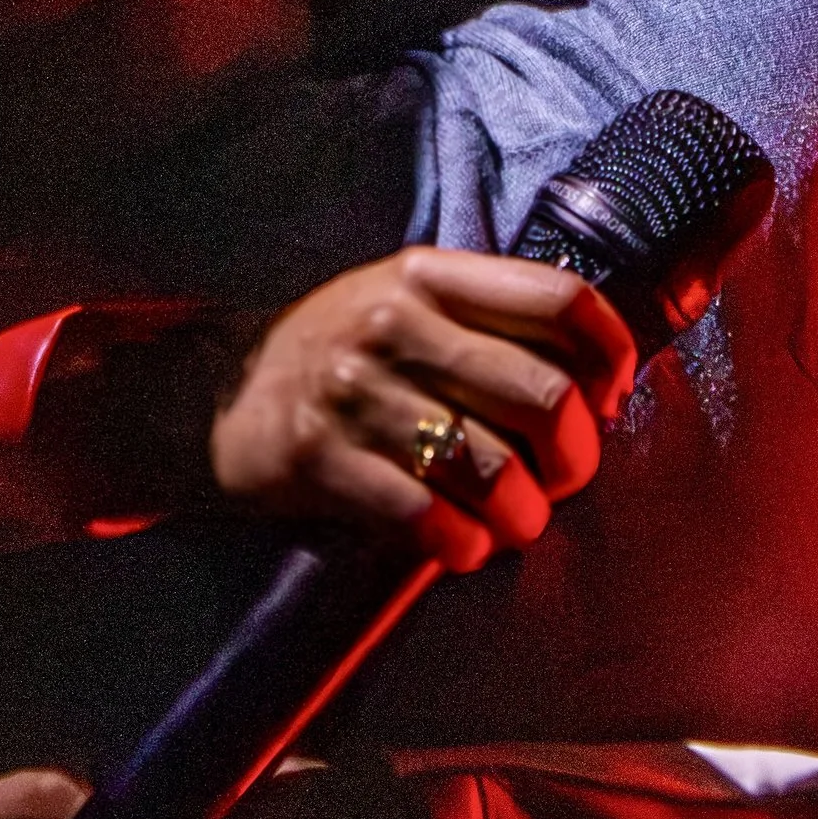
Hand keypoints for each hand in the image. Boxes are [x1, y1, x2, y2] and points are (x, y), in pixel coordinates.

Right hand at [210, 246, 635, 572]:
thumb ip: (487, 323)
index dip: (611, 352)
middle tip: (563, 480)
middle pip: (543, 397)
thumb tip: (594, 384)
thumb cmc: (335, 352)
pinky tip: (461, 544)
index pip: (558, 297)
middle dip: (576, 458)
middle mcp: (393, 322)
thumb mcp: (404, 303)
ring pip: (494, 469)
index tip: (611, 396)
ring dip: (523, 516)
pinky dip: (462, 544)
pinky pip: (426, 517)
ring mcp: (353, 391)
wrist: (206, 392)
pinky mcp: (317, 459)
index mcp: (427, 274)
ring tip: (515, 523)